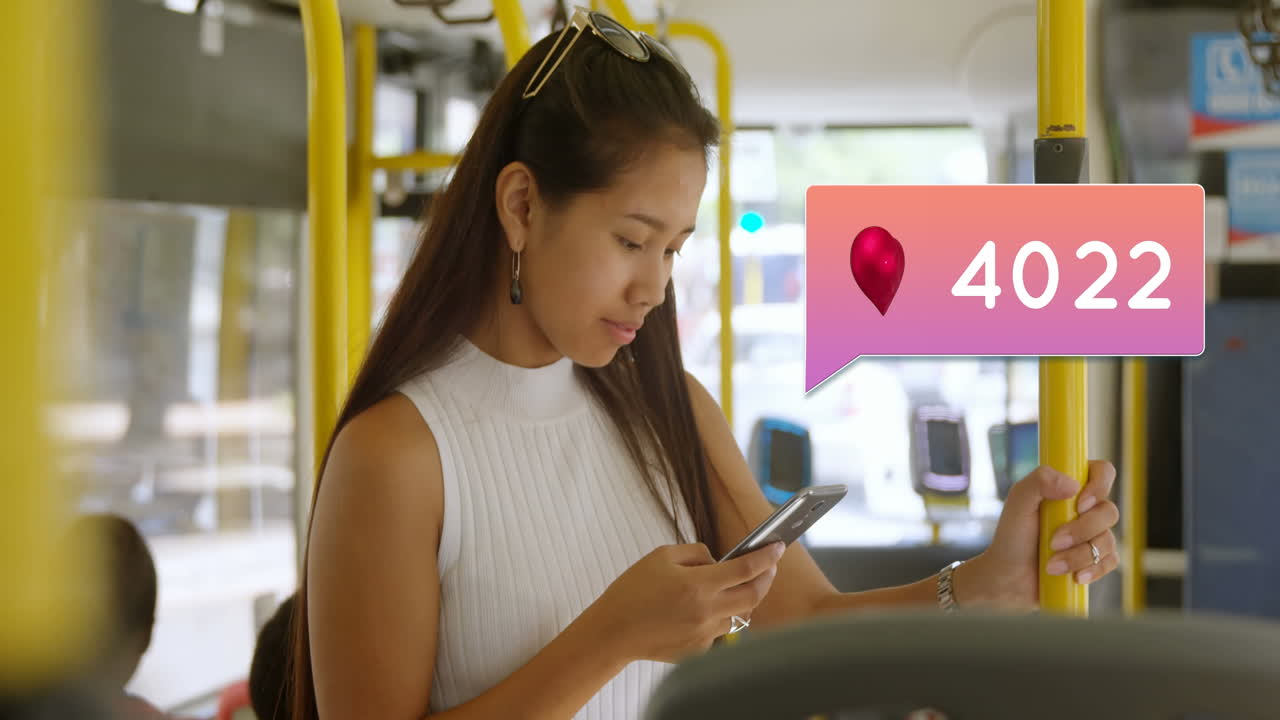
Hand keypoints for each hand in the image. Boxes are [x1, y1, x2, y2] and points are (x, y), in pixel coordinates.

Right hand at [585, 542, 784, 663]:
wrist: (613, 631)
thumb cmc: (633, 590)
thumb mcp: (661, 556)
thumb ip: (697, 553)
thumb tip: (720, 559)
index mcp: (698, 585)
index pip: (747, 569)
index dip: (767, 556)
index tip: (778, 547)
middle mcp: (706, 612)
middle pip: (754, 594)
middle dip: (767, 577)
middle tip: (769, 565)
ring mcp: (705, 634)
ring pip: (739, 614)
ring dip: (740, 597)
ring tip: (726, 586)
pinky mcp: (700, 650)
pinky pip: (720, 629)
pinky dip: (718, 616)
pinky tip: (698, 610)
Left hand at [957, 461, 1119, 611]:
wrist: (1010, 577)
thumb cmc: (1012, 536)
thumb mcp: (1018, 502)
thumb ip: (1039, 481)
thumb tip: (1073, 484)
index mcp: (1069, 488)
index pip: (1101, 472)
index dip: (1098, 486)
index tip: (1079, 504)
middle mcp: (1086, 509)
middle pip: (1109, 511)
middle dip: (1082, 530)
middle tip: (1054, 542)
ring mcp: (1094, 535)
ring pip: (1108, 540)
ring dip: (1079, 555)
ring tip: (1052, 565)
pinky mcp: (1097, 559)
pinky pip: (1110, 562)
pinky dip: (1091, 570)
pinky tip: (1073, 577)